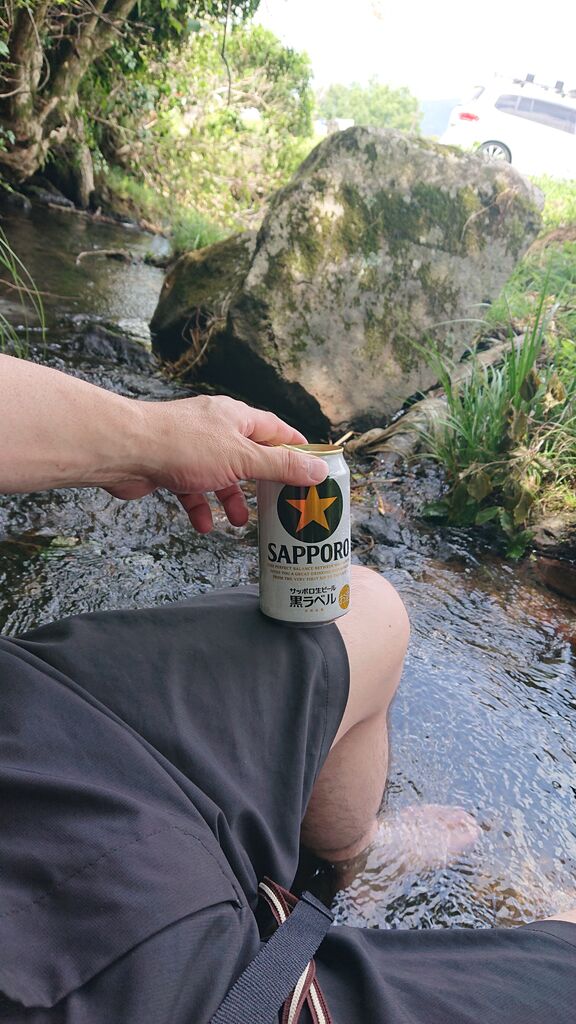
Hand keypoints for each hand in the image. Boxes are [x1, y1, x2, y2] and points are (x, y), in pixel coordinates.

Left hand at [108, 395, 328, 532]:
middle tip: (278, 504)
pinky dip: (201, 507)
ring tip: (240, 522)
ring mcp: (191, 447)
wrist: (125, 450)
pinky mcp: (170, 466)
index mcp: (236, 417)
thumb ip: (279, 466)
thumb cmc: (183, 446)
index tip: (311, 468)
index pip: (275, 430)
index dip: (294, 449)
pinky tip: (205, 525)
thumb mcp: (241, 458)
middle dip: (261, 482)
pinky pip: (193, 489)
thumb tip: (318, 470)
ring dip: (231, 499)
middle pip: (248, 455)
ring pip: (220, 475)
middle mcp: (215, 428)